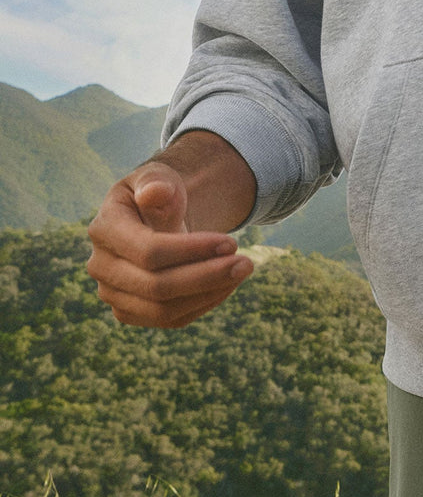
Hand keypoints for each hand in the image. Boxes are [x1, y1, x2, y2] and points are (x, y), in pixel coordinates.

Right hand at [86, 161, 254, 328]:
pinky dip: (203, 304)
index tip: (232, 242)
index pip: (148, 251)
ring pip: (162, 310)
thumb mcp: (159, 177)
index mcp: (104, 228)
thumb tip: (156, 192)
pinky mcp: (130, 312)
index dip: (192, 251)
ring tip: (242, 271)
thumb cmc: (159, 193)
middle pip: (156, 287)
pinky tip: (227, 284)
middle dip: (206, 277)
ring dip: (208, 294)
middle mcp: (100, 266)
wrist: (154, 216)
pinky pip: (169, 319)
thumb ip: (157, 181)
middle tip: (247, 263)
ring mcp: (112, 293)